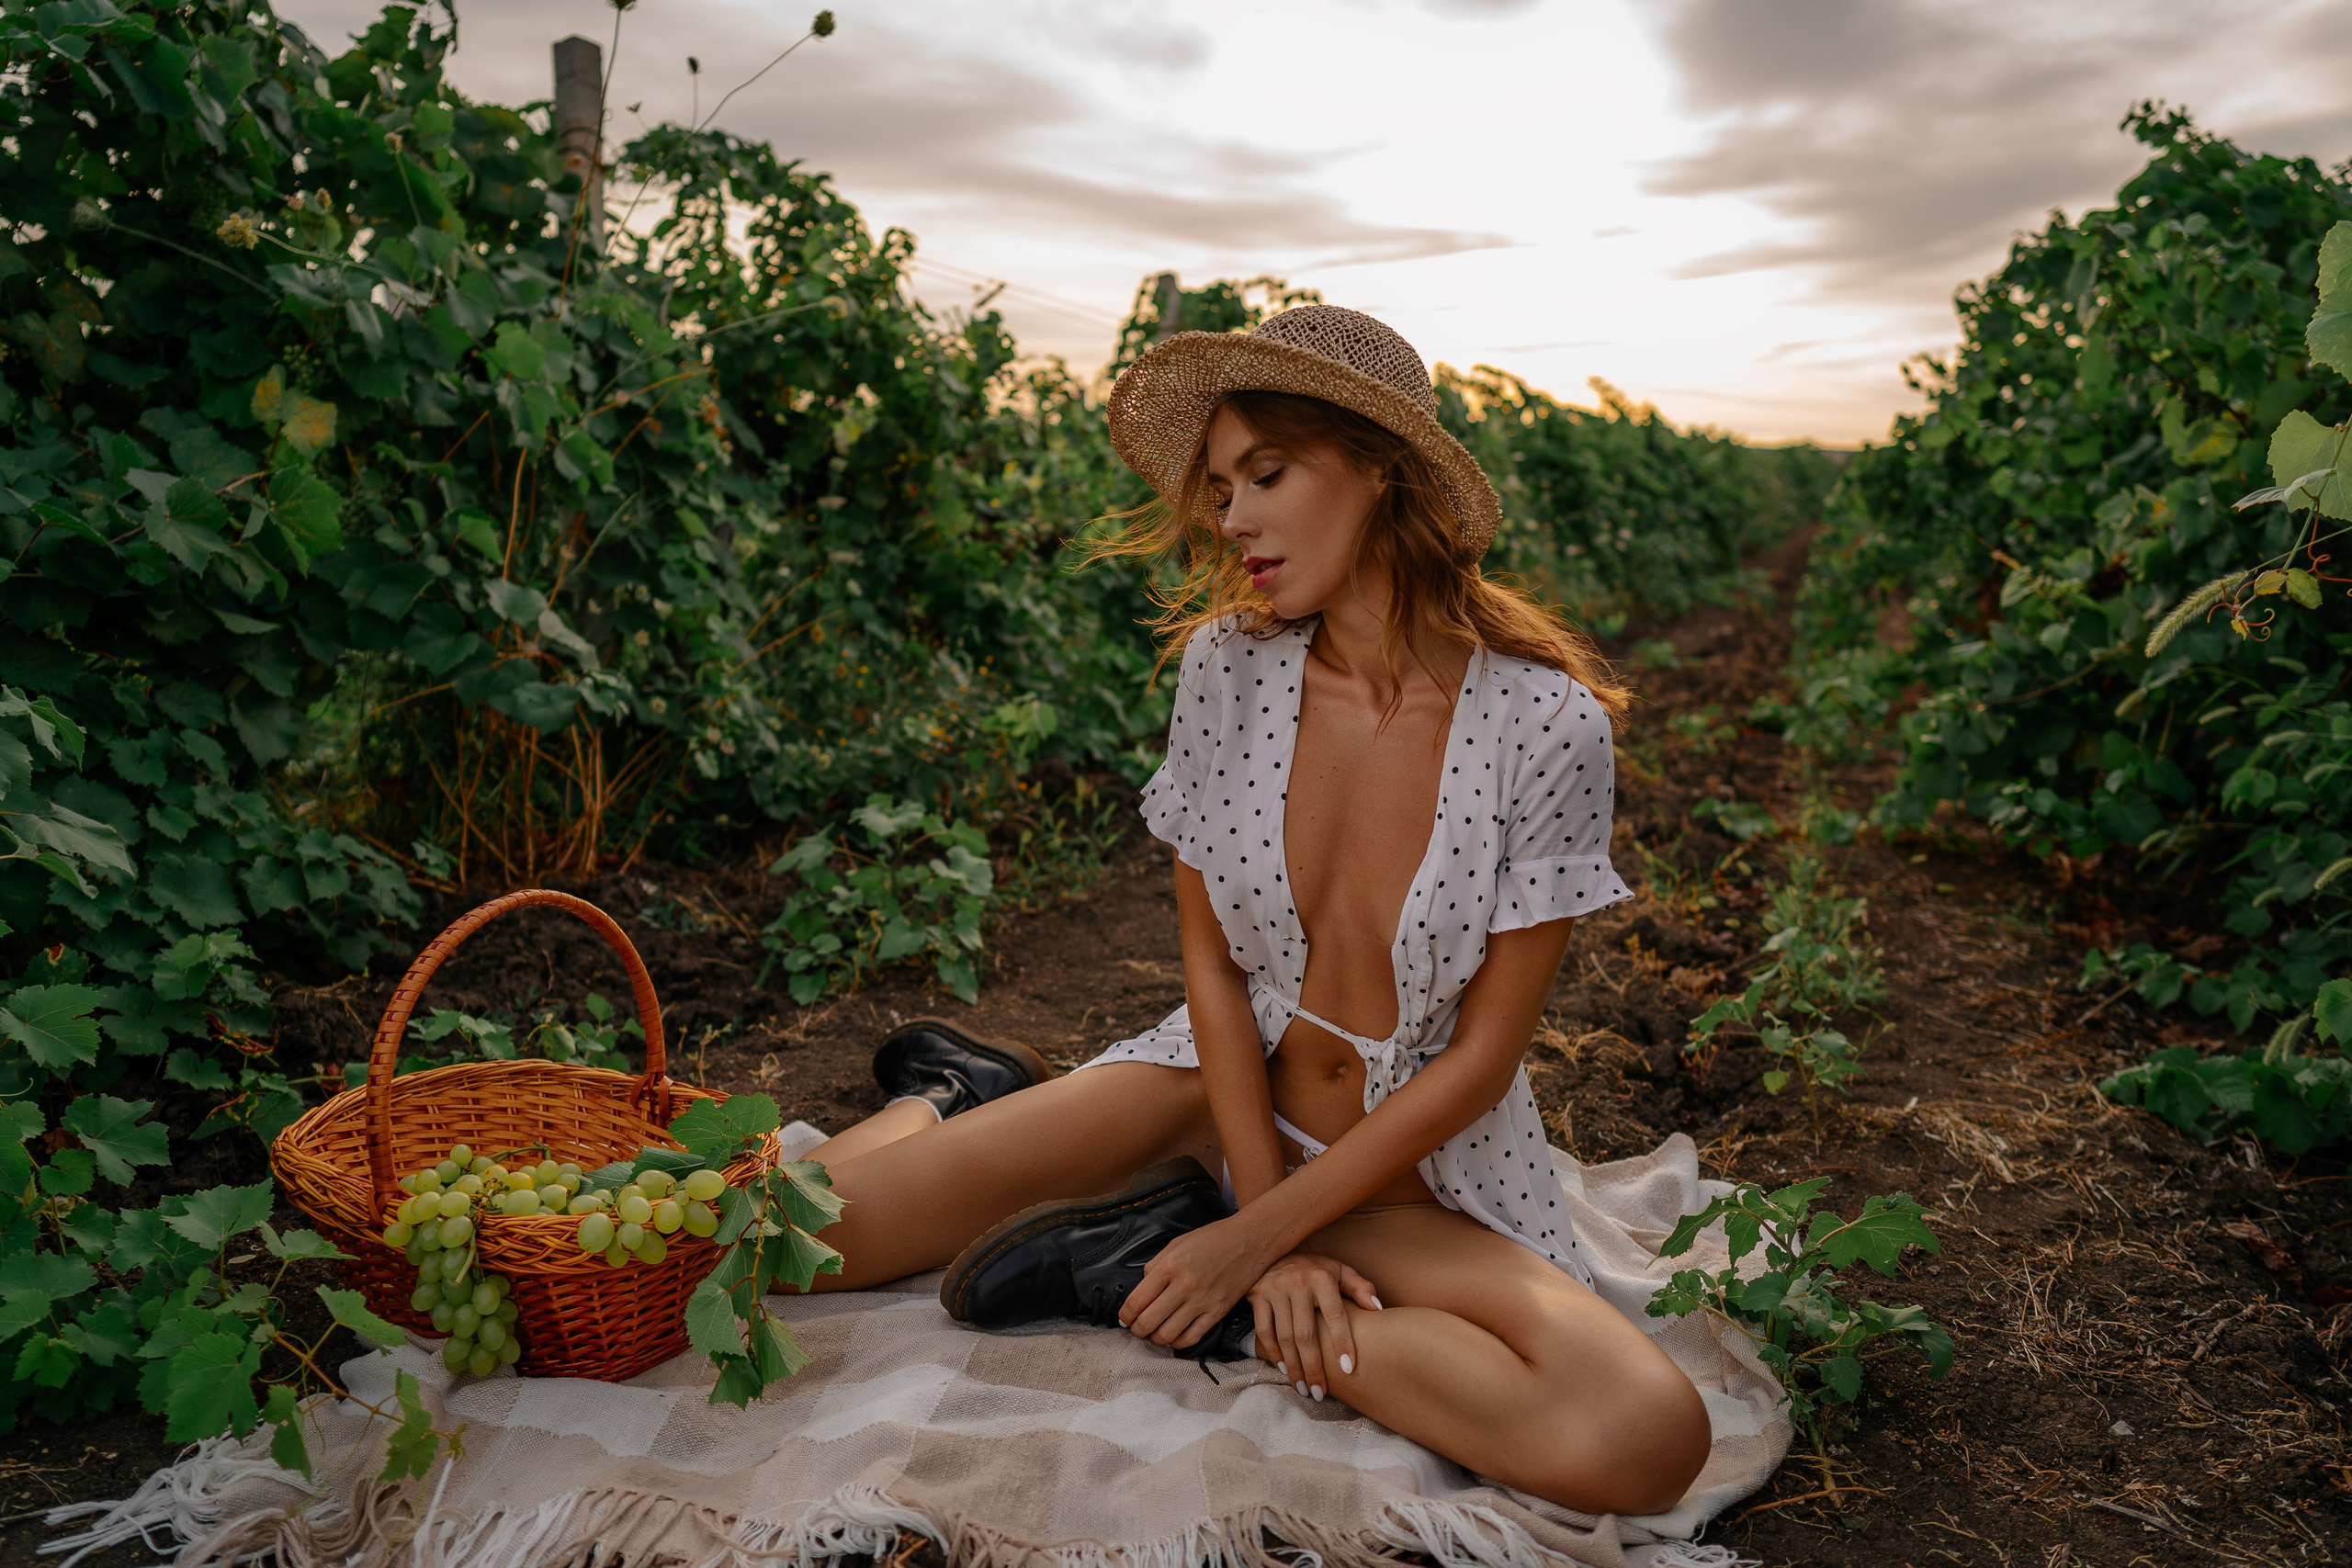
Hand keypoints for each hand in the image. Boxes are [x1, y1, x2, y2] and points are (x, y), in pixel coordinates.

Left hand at [1119, 1215, 1268, 1351]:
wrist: (1249, 1240)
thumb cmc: (1212, 1239)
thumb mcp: (1177, 1244)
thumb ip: (1156, 1266)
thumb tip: (1142, 1288)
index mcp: (1169, 1267)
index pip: (1136, 1301)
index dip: (1125, 1315)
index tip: (1125, 1318)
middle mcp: (1183, 1286)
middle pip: (1148, 1322)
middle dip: (1137, 1330)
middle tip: (1136, 1329)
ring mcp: (1202, 1301)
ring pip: (1167, 1335)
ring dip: (1155, 1339)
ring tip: (1154, 1333)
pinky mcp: (1217, 1312)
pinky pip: (1191, 1338)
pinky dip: (1178, 1343)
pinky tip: (1174, 1336)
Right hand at [1248, 1251, 1378, 1399]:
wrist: (1277, 1250)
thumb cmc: (1315, 1268)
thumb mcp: (1340, 1271)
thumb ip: (1361, 1288)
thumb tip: (1379, 1309)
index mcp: (1322, 1277)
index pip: (1335, 1315)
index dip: (1342, 1343)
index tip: (1349, 1369)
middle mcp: (1297, 1282)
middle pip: (1306, 1334)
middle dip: (1314, 1368)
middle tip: (1319, 1393)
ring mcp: (1274, 1289)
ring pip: (1285, 1337)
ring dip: (1294, 1367)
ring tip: (1303, 1389)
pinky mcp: (1257, 1295)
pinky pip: (1264, 1331)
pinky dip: (1273, 1353)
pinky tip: (1284, 1369)